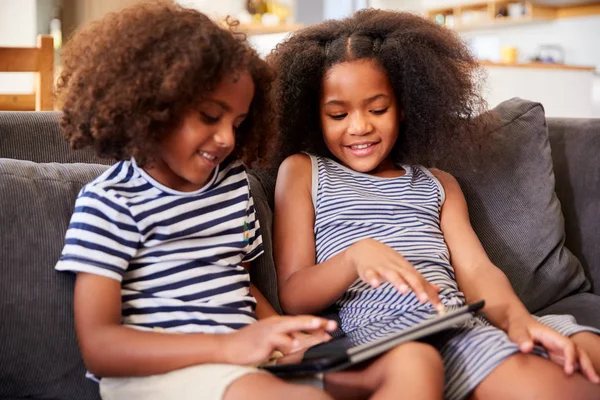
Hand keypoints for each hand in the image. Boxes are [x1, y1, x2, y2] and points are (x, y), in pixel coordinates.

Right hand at [222, 316, 336, 364]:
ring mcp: (269, 331)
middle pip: (300, 321)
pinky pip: (277, 340)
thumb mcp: (270, 340)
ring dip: (306, 326)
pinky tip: (294, 344)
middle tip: (332, 324)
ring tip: (320, 327)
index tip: (331, 327)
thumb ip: (285, 339)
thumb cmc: (249, 344)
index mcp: (278, 323)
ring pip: (291, 327)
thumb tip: (300, 341)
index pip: (301, 322)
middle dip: (317, 322)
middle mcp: (275, 324)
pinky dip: (286, 342)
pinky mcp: (263, 340)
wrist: (228, 347)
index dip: (317, 324)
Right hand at [345, 238, 443, 311]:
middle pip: (410, 277)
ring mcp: (383, 268)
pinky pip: (371, 274)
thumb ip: (420, 281)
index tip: (440, 309)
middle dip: (418, 288)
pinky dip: (373, 279)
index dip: (432, 296)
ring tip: (404, 291)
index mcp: (407, 270)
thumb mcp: (405, 269)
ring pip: (392, 275)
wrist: (365, 248)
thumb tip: (437, 289)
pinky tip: (375, 285)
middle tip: (425, 300)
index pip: (423, 283)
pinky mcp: (369, 270)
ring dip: (398, 282)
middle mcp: (397, 269)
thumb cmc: (388, 261)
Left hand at [507, 315, 599, 382]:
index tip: (568, 370)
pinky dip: (577, 369)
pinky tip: (581, 378)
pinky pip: (569, 361)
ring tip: (593, 380)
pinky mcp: (555, 354)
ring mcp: (557, 348)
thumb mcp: (517, 331)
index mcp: (552, 335)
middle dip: (586, 364)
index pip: (568, 345)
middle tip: (594, 378)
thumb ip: (521, 338)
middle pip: (578, 351)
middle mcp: (558, 342)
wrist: (517, 322)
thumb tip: (527, 347)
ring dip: (585, 367)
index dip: (571, 357)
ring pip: (577, 357)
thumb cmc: (518, 326)